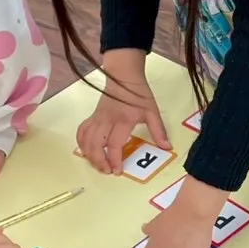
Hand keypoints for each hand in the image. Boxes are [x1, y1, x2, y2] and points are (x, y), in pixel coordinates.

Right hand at [76, 53, 169, 174]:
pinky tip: (87, 151)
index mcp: (123, 120)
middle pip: (95, 145)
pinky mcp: (92, 116)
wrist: (123, 76)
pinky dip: (82, 143)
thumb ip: (159, 131)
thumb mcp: (152, 111)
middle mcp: (107, 120)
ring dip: (89, 155)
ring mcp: (97, 118)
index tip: (117, 171)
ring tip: (98, 164)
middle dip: (99, 161)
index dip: (115, 160)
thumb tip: (166, 147)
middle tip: (107, 171)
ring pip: (86, 140)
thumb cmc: (139, 94)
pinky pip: (82, 131)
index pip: (114, 144)